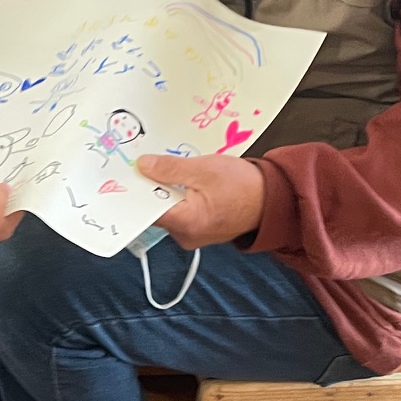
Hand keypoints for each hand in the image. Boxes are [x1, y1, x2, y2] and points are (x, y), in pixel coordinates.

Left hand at [137, 153, 266, 249]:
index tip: (128, 173)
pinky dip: (177, 196)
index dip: (136, 190)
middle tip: (146, 164)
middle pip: (154, 210)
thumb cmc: (243, 186)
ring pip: (166, 210)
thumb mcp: (204, 169)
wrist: (272, 200)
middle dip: (151, 187)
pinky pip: (179, 212)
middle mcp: (184, 235)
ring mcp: (191, 235)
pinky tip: (181, 181)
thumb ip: (170, 169)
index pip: (146, 210)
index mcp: (185, 223)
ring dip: (165, 190)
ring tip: (168, 170)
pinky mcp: (197, 229)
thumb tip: (142, 166)